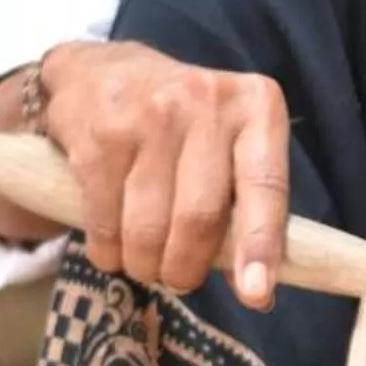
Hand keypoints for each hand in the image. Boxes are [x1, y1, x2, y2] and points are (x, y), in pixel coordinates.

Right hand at [0, 39, 291, 306]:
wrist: (99, 70)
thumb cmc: (184, 124)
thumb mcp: (230, 140)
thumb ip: (248, 200)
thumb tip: (258, 288)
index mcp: (256, 107)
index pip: (266, 186)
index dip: (260, 245)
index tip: (256, 294)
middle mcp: (206, 104)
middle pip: (200, 216)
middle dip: (187, 267)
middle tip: (180, 280)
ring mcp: (149, 116)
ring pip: (150, 225)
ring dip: (145, 264)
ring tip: (146, 266)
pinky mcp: (99, 135)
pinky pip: (105, 217)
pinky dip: (108, 250)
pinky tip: (112, 251)